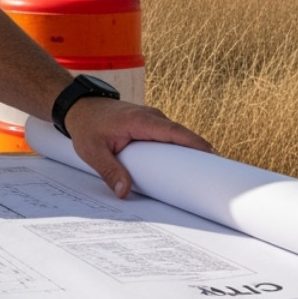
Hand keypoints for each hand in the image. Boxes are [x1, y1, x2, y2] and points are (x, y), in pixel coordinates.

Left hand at [64, 97, 212, 198]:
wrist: (79, 106)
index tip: (212, 155)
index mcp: (140, 121)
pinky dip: (180, 145)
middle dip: (200, 150)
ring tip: (207, 171)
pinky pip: (170, 134)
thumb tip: (124, 192)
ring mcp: (151, 118)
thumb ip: (109, 171)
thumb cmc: (86, 126)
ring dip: (191, 149)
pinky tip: (187, 162)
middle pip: (181, 134)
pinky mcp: (149, 123)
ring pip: (177, 134)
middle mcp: (150, 116)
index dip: (194, 143)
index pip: (173, 131)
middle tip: (217, 172)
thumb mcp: (93, 151)